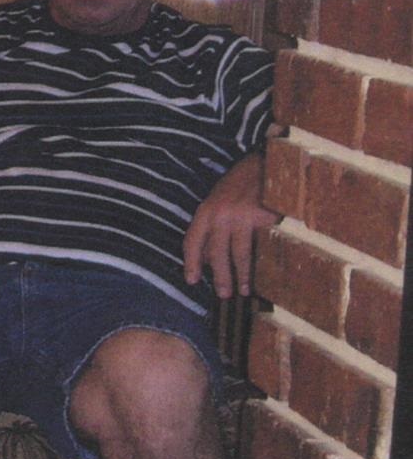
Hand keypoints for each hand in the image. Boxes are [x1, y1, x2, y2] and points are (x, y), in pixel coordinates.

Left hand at [184, 154, 276, 298]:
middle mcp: (220, 214)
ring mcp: (241, 216)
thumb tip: (207, 260)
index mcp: (206, 210)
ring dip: (241, 275)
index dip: (191, 263)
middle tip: (223, 294)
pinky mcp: (262, 219)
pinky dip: (261, 264)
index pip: (192, 241)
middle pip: (216, 253)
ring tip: (244, 290)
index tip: (191, 280)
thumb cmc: (241, 185)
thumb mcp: (219, 202)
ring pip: (238, 254)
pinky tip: (264, 275)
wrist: (267, 164)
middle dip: (219, 276)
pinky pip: (260, 247)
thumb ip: (212, 228)